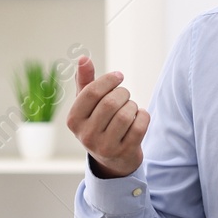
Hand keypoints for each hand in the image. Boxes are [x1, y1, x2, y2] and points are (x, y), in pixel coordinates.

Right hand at [65, 56, 150, 178]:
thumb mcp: (88, 105)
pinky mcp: (124, 153)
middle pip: (110, 102)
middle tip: (125, 95)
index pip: (92, 92)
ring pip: (126, 115)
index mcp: (73, 120)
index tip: (119, 76)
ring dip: (133, 106)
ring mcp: (105, 147)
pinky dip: (143, 116)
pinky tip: (139, 117)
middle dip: (123, 93)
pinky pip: (140, 126)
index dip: (109, 80)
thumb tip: (83, 58)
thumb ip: (85, 81)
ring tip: (130, 108)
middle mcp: (86, 136)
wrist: (113, 158)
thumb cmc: (99, 123)